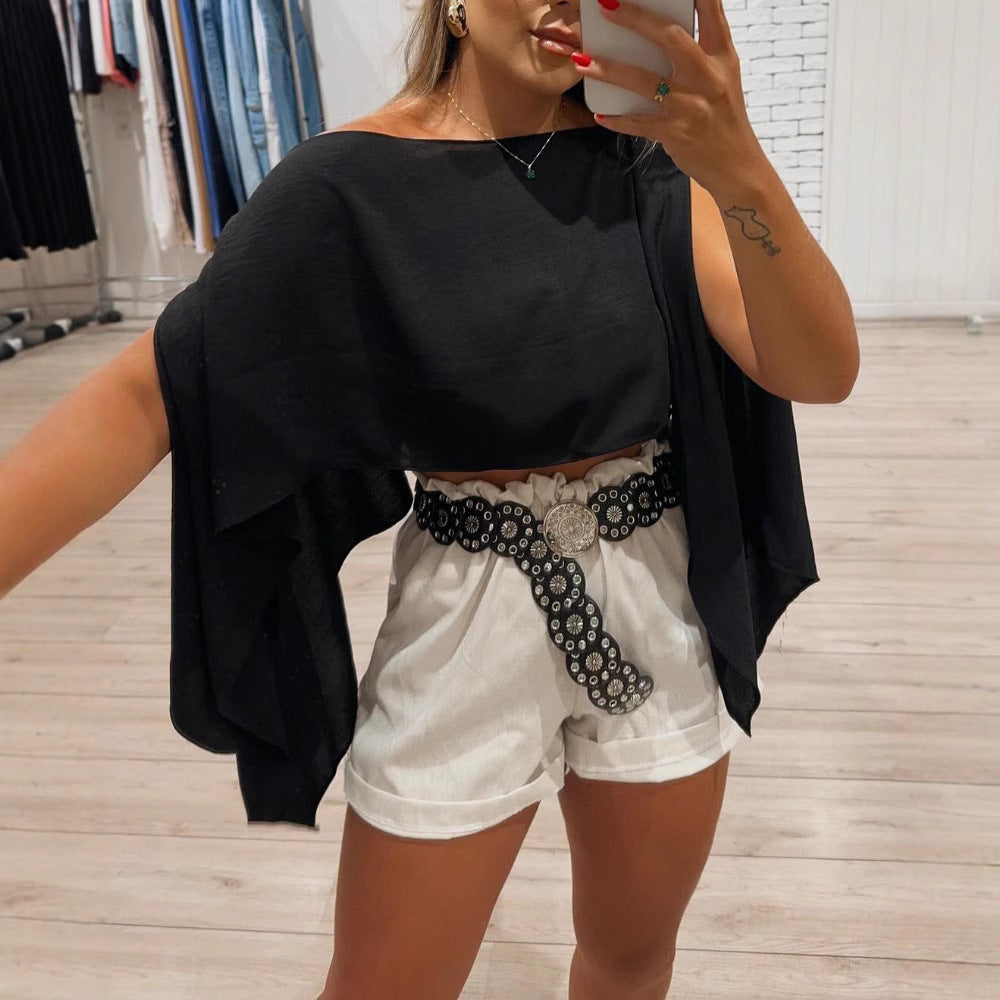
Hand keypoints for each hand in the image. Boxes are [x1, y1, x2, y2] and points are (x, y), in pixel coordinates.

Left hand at [569, 0, 767, 198]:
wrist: (736, 166)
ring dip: (609, 70)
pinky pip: (638, 122)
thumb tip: (662, 32)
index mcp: (722, 56)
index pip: (711, 11)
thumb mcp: (723, 78)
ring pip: (643, 81)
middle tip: (608, 6)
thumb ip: (700, 53)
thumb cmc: (724, 118)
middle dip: (636, 19)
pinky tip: (600, 113)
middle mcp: (707, 76)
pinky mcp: (675, 132)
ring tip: (582, 61)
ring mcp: (690, 105)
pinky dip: (617, 118)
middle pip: (670, 37)